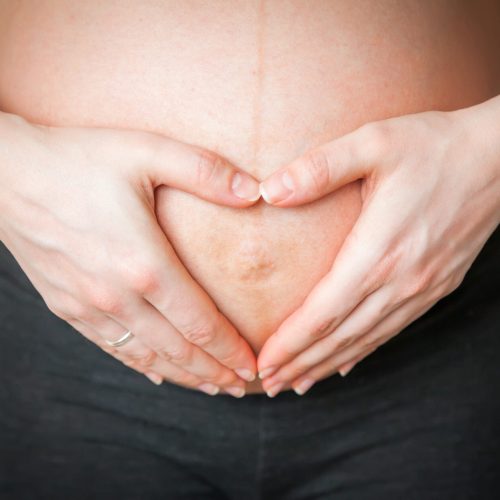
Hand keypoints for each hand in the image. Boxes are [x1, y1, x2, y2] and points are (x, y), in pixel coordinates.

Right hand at [0, 111, 260, 396]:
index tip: (253, 367)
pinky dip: (141, 365)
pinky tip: (157, 373)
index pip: (201, 324)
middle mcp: (118, 296)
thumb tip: (254, 192)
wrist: (5, 173)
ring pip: (147, 357)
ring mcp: (89, 306)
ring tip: (211, 388)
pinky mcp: (67, 307)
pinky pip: (111, 347)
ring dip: (183, 376)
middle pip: (178, 350)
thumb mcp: (147, 151)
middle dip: (215, 372)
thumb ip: (205, 172)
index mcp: (145, 264)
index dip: (231, 350)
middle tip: (242, 388)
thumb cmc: (78, 159)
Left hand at [256, 101, 499, 396]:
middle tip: (268, 384)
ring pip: (365, 340)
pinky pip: (392, 329)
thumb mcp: (373, 143)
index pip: (323, 313)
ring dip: (327, 364)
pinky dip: (363, 351)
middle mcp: (401, 281)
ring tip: (297, 382)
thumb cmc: (433, 147)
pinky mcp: (435, 286)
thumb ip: (319, 168)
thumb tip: (269, 191)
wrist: (498, 158)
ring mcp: (421, 288)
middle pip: (340, 336)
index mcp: (379, 252)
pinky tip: (345, 363)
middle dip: (300, 363)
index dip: (289, 342)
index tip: (263, 363)